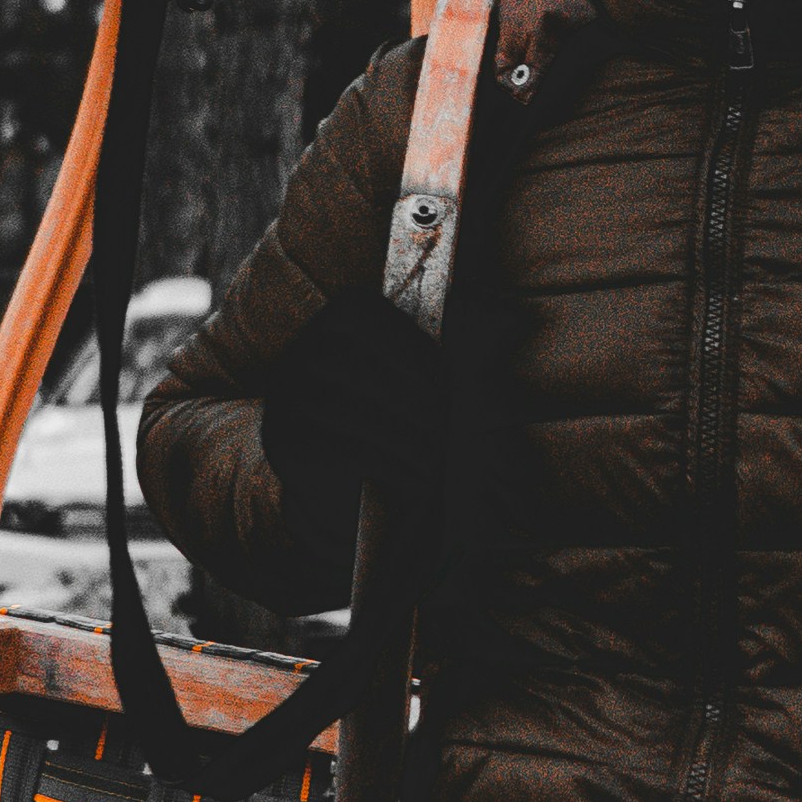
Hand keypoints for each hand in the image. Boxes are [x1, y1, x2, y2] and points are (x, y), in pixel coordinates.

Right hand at [260, 287, 444, 542]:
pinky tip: (413, 479)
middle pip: (359, 370)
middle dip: (414, 405)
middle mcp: (300, 353)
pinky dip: (387, 466)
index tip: (444, 385)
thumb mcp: (421, 378)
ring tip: (435, 461)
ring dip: (407, 441)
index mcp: (332, 321)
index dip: (411, 351)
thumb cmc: (394, 420)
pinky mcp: (285, 442)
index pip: (365, 320)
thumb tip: (515, 320)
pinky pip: (340, 449)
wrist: (345, 481)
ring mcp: (287, 398)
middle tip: (446, 435)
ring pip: (353, 413)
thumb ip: (458, 347)